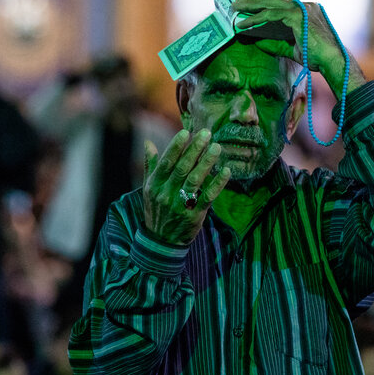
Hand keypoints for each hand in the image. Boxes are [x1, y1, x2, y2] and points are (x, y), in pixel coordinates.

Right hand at [143, 130, 230, 245]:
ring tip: (217, 147)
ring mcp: (180, 205)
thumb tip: (148, 142)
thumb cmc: (156, 210)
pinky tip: (225, 171)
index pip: (166, 162)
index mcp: (154, 185)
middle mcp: (166, 194)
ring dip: (206, 163)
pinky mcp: (194, 215)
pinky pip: (207, 196)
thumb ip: (150, 165)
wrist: (161, 242)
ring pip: (195, 180)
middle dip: (194, 149)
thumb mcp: (149, 188)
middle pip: (182, 168)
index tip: (186, 132)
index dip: (176, 146)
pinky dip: (217, 183)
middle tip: (206, 133)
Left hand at [232, 0, 366, 91]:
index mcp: (306, 11)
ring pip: (270, 4)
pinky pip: (271, 15)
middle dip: (253, 2)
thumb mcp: (292, 49)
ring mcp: (301, 9)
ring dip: (250, 7)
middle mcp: (304, 6)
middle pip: (273, 1)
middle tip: (236, 4)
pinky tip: (244, 24)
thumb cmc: (317, 57)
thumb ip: (276, 43)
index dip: (263, 5)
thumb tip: (257, 41)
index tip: (248, 8)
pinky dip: (256, 19)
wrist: (331, 61)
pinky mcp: (296, 16)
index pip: (280, 5)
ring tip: (235, 10)